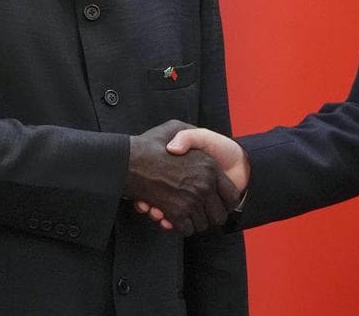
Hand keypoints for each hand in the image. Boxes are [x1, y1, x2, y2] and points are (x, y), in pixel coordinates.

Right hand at [124, 120, 239, 236]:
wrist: (127, 160)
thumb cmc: (150, 143)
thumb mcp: (175, 128)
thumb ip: (190, 137)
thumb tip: (198, 154)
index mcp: (210, 167)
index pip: (231, 195)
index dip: (225, 203)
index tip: (217, 205)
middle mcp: (204, 185)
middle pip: (219, 216)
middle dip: (210, 217)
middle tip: (201, 214)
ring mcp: (191, 200)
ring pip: (203, 225)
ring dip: (194, 223)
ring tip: (185, 214)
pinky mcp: (177, 213)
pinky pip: (186, 229)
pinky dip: (180, 227)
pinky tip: (172, 218)